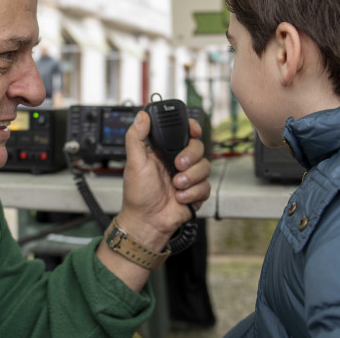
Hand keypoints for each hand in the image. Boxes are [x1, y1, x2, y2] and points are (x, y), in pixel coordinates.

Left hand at [117, 110, 211, 248]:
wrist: (147, 222)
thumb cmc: (137, 195)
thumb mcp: (134, 163)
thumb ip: (136, 138)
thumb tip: (141, 116)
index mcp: (163, 151)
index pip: (183, 132)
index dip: (191, 128)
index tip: (193, 131)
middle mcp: (177, 161)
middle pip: (198, 147)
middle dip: (190, 157)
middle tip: (177, 166)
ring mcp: (188, 177)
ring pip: (204, 167)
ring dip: (190, 178)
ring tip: (175, 187)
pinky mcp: (195, 192)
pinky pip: (206, 186)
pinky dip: (192, 193)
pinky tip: (179, 198)